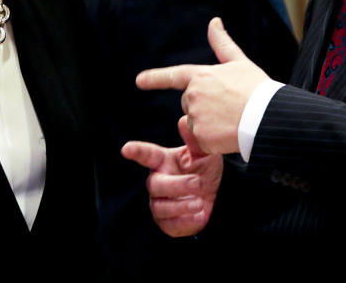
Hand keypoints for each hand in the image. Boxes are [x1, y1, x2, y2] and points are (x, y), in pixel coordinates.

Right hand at [122, 116, 222, 236]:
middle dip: (177, 185)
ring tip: (200, 202)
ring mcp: (160, 202)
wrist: (218, 194)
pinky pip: (169, 225)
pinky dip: (184, 222)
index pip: (147, 155)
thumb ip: (194, 141)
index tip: (127, 149)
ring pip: (160, 206)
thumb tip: (185, 121)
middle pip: (155, 185)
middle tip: (198, 183)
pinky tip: (199, 215)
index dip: (136, 152)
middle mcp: (158, 181)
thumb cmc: (205, 169)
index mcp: (164, 161)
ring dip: (181, 205)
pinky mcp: (168, 222)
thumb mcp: (204, 153)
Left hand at [136, 17, 268, 153]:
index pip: (173, 76)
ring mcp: (196, 116)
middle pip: (189, 104)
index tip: (140, 81)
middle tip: (228, 107)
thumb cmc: (257, 89)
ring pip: (195, 124)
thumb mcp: (240, 62)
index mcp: (200, 76)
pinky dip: (213, 141)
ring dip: (209, 125)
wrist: (268, 116)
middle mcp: (193, 95)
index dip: (155, 78)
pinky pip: (202, 142)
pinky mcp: (201, 137)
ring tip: (231, 120)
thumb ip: (222, 44)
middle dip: (204, 107)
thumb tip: (214, 21)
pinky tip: (228, 134)